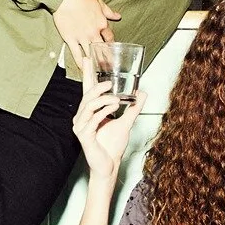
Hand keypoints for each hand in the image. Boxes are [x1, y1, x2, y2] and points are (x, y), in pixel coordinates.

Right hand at [53, 0, 121, 65]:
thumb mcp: (99, 2)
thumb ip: (109, 11)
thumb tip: (118, 16)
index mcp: (101, 23)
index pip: (110, 38)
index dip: (112, 46)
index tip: (114, 52)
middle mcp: (93, 32)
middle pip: (103, 49)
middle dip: (107, 59)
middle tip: (111, 68)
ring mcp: (82, 37)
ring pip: (91, 54)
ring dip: (96, 63)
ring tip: (100, 72)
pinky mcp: (70, 39)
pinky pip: (76, 54)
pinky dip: (80, 62)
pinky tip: (83, 69)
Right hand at [68, 46, 140, 179]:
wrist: (109, 166)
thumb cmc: (112, 147)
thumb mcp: (126, 123)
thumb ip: (133, 109)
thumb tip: (142, 94)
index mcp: (90, 112)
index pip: (87, 89)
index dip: (87, 74)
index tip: (88, 58)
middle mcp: (82, 117)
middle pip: (87, 96)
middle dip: (97, 86)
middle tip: (111, 84)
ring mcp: (81, 126)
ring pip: (88, 105)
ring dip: (103, 99)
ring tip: (117, 99)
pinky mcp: (83, 135)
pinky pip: (91, 119)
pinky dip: (102, 112)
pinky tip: (112, 108)